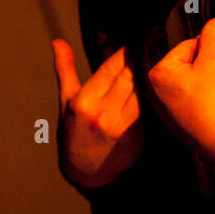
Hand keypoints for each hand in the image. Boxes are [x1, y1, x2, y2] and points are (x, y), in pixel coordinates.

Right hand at [51, 40, 145, 189]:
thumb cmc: (73, 133)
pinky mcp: (137, 137)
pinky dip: (151, 97)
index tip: (133, 42)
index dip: (124, 52)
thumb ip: (65, 69)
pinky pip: (148, 110)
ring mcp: (121, 127)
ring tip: (154, 64)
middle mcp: (103, 113)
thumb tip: (58, 43)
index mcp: (84, 102)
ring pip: (142, 91)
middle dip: (139, 61)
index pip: (110, 68)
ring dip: (148, 77)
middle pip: (129, 77)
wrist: (85, 171)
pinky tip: (156, 88)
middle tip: (149, 46)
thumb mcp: (65, 101)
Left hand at [146, 18, 214, 162]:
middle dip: (205, 59)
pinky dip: (201, 92)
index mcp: (157, 73)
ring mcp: (164, 106)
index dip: (207, 42)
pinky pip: (188, 96)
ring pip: (188, 79)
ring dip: (204, 75)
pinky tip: (213, 97)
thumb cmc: (210, 104)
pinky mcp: (175, 119)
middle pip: (185, 62)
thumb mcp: (212, 62)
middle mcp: (154, 90)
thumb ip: (212, 39)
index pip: (185, 46)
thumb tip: (214, 24)